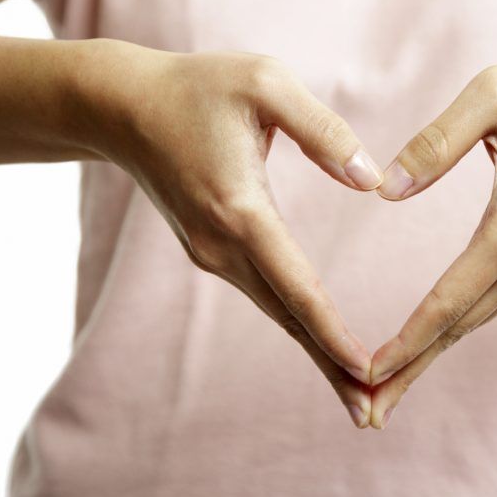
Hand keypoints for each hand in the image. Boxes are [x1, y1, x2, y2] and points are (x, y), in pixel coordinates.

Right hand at [78, 41, 383, 427]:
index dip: (333, 330)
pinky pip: (264, 294)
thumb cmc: (198, 87)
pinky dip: (296, 323)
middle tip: (373, 413)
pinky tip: (320, 343)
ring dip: (315, 351)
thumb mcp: (265, 84)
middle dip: (330, 365)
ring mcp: (212, 254)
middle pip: (288, 317)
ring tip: (357, 395)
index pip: (297, 284)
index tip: (366, 370)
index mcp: (239, 209)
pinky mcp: (212, 251)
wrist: (123, 106)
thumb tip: (371, 180)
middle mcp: (223, 246)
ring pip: (276, 312)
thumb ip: (322, 130)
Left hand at [367, 57, 496, 427]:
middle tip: (363, 414)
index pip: (450, 297)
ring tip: (384, 392)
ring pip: (474, 320)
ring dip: (428, 355)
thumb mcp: (494, 95)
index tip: (367, 374)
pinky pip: (488, 303)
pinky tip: (426, 344)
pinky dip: (451, 328)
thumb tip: (385, 191)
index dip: (407, 339)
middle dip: (410, 369)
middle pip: (459, 326)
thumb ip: (435, 143)